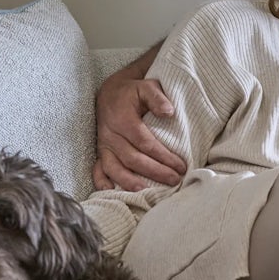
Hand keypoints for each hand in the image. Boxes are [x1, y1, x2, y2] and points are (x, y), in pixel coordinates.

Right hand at [93, 72, 185, 190]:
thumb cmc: (133, 92)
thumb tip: (169, 112)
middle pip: (132, 158)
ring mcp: (103, 145)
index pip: (145, 142)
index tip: (181, 166)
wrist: (111, 93)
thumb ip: (157, 98)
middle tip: (174, 180)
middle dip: (154, 171)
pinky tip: (112, 192)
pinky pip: (97, 169)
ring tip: (146, 193)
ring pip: (114, 167)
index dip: (163, 156)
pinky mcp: (100, 152)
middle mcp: (110, 134)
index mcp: (122, 119)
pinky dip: (102, 182)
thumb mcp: (146, 87)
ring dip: (129, 182)